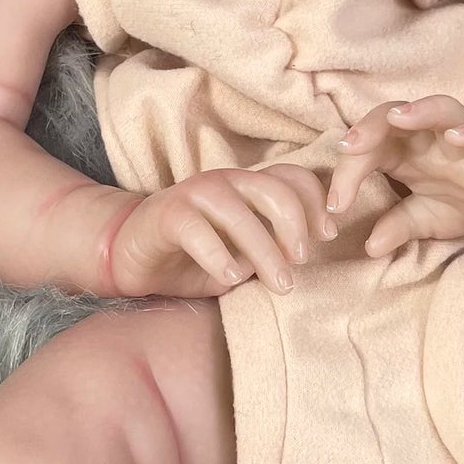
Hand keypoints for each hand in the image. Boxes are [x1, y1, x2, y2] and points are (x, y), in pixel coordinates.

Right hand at [106, 165, 335, 298]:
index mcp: (250, 186)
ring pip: (239, 214)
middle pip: (274, 191)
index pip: (294, 178)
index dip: (317, 203)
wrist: (135, 255)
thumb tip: (306, 258)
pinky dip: (218, 256)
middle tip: (300, 263)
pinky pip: (197, 231)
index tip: (328, 236)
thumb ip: (273, 249)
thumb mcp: (245, 254)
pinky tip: (230, 278)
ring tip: (279, 284)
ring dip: (264, 251)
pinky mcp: (168, 213)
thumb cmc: (197, 256)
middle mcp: (227, 181)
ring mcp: (196, 194)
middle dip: (295, 228)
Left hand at [326, 96, 463, 256]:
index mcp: (405, 153)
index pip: (370, 148)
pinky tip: (457, 137)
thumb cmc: (462, 206)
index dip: (348, 170)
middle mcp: (431, 140)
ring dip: (421, 110)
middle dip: (372, 126)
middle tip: (350, 145)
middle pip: (397, 116)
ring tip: (400, 117)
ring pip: (442, 109)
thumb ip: (397, 227)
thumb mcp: (424, 221)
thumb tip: (370, 247)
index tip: (336, 204)